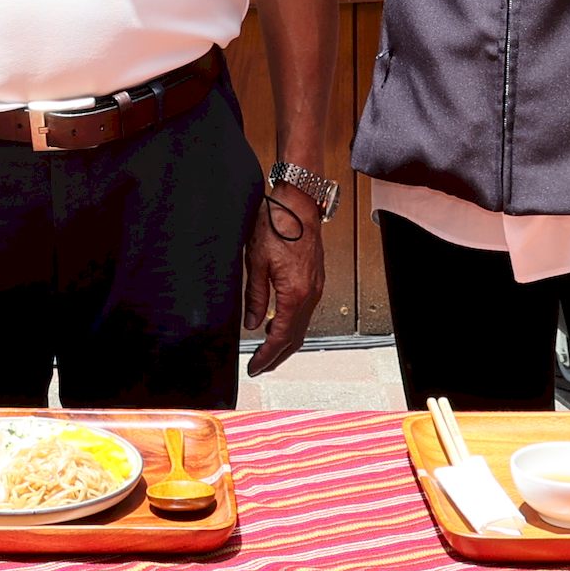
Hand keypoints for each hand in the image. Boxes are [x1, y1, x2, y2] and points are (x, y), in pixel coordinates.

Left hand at [242, 184, 324, 375]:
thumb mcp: (256, 262)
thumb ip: (256, 297)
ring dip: (286, 343)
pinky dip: (293, 326)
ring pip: (303, 326)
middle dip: (277, 357)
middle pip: (296, 338)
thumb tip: (253, 324)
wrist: (299, 203)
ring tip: (267, 352)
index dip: (266, 356)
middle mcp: (311, 295)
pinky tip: (280, 326)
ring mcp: (316, 288)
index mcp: (295, 294)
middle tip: (260, 367)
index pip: (280, 337)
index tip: (254, 367)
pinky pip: (306, 312)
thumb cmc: (277, 225)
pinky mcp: (316, 280)